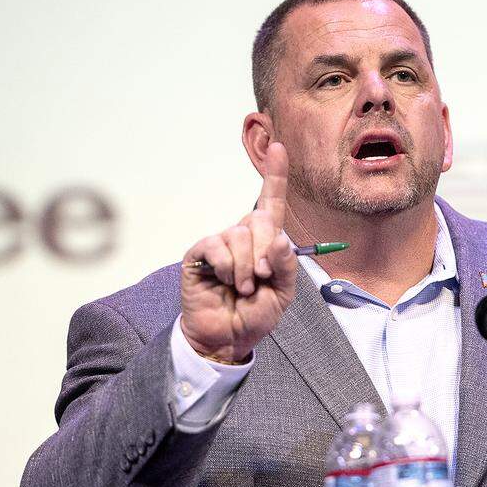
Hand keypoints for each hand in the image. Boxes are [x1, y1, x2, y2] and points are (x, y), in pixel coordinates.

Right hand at [179, 142, 296, 361]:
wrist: (228, 338)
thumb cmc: (255, 314)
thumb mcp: (283, 293)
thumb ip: (286, 265)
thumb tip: (278, 239)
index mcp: (267, 241)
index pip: (271, 202)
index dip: (276, 175)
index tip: (279, 147)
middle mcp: (243, 235)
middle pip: (259, 220)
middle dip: (266, 252)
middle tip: (261, 278)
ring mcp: (220, 243)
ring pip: (239, 236)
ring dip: (245, 268)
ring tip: (242, 288)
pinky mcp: (200, 253)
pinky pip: (217, 246)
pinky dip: (226, 268)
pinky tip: (224, 282)